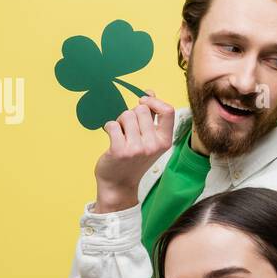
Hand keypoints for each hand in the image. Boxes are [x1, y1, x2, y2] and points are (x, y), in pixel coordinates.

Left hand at [91, 91, 174, 212]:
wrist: (119, 184)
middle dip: (132, 114)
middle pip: (141, 109)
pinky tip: (111, 139)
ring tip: (120, 136)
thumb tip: (149, 93)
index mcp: (165, 141)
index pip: (167, 111)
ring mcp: (137, 148)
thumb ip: (151, 117)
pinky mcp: (120, 150)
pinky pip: (112, 125)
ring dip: (119, 122)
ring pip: (126, 115)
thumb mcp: (150, 140)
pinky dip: (109, 128)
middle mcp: (153, 145)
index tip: (143, 102)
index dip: (154, 102)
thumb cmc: (133, 160)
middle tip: (128, 130)